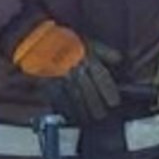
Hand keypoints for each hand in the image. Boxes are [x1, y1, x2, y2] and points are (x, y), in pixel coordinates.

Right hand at [12, 20, 126, 125]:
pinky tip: (71, 116)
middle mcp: (77, 69)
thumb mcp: (88, 41)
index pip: (102, 78)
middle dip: (96, 106)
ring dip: (83, 111)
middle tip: (101, 116)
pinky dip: (66, 108)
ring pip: (76, 98)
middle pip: (89, 91)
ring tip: (89, 120)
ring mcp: (62, 78)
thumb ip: (105, 51)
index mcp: (87, 57)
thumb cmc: (66, 40)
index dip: (109, 92)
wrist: (39, 38)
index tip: (114, 103)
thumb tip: (119, 59)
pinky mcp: (49, 83)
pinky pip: (59, 98)